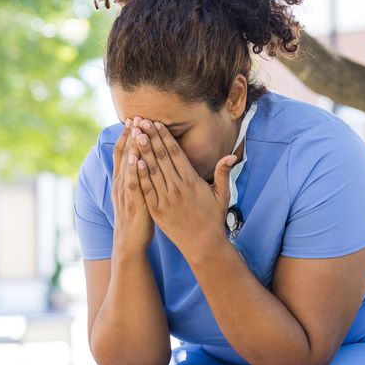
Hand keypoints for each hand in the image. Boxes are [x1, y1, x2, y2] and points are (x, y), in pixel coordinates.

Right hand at [111, 118, 154, 256]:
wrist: (129, 242)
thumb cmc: (135, 217)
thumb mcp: (133, 194)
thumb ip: (135, 177)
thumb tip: (140, 160)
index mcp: (122, 179)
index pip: (123, 152)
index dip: (127, 135)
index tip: (133, 119)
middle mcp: (121, 183)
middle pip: (123, 154)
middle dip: (130, 135)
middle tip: (135, 116)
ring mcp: (126, 193)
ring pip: (127, 166)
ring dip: (132, 148)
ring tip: (136, 131)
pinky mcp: (134, 203)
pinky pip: (133, 185)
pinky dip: (133, 171)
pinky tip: (136, 159)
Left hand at [133, 118, 236, 257]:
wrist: (203, 244)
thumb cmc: (213, 218)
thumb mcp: (222, 195)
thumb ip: (224, 174)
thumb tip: (231, 156)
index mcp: (192, 180)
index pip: (175, 153)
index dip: (164, 136)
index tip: (156, 123)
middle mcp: (178, 187)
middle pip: (161, 157)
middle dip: (150, 137)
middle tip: (140, 120)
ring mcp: (166, 198)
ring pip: (152, 170)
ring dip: (142, 151)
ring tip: (134, 134)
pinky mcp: (157, 210)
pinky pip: (146, 189)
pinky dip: (140, 174)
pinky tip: (133, 161)